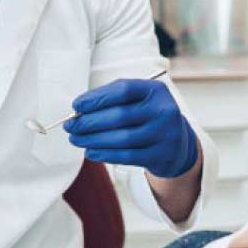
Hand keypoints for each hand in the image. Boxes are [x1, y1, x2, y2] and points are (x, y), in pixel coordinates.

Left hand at [65, 78, 198, 179]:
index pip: (123, 91)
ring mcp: (165, 134)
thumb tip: (79, 110)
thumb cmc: (147, 116)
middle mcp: (164, 111)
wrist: (177, 143)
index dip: (97, 98)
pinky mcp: (161, 156)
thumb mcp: (138, 100)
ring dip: (93, 139)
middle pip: (120, 116)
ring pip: (122, 138)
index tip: (76, 106)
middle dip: (89, 122)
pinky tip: (90, 152)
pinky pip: (127, 156)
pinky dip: (105, 154)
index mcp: (155, 91)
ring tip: (75, 139)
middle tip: (70, 126)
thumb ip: (112, 100)